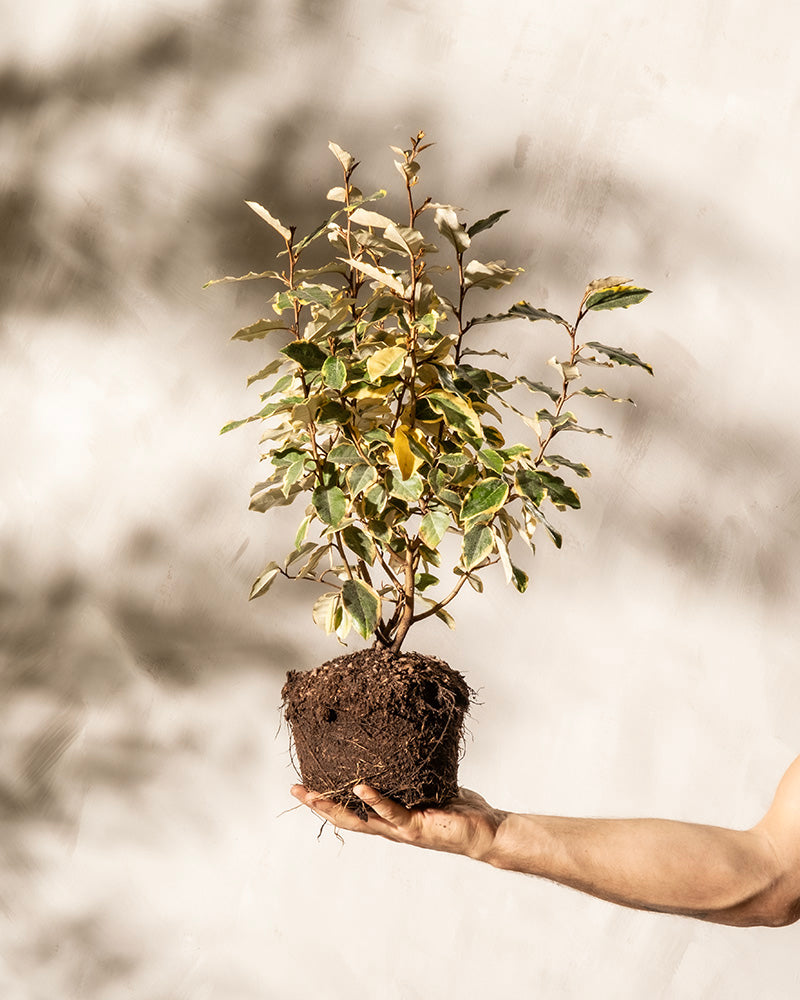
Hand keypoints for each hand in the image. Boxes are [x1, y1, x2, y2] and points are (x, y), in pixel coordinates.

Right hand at [290, 783, 505, 861]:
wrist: (484, 831)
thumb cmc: (457, 807)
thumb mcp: (426, 785)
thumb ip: (409, 771)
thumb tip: (397, 738)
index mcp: (388, 816)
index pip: (349, 809)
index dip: (325, 800)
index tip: (302, 784)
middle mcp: (389, 826)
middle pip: (345, 818)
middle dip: (318, 805)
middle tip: (294, 790)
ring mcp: (401, 829)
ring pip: (360, 820)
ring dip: (334, 807)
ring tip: (312, 794)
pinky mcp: (417, 828)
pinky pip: (392, 812)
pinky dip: (375, 800)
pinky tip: (360, 787)